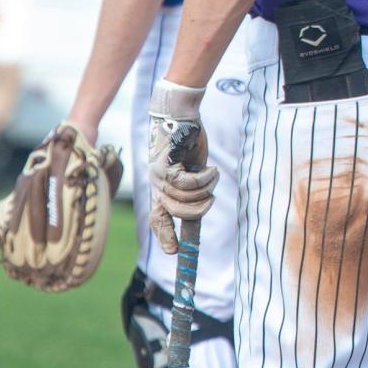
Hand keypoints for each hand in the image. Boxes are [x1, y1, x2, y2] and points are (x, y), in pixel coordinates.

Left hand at [147, 79, 218, 253]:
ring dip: (205, 189)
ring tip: (212, 176)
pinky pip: (187, 183)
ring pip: (184, 198)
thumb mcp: (192, 169)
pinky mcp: (164, 166)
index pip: (158, 218)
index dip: (165, 235)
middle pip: (176, 212)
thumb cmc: (187, 141)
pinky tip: (210, 169)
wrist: (181, 115)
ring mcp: (157, 176)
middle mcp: (155, 185)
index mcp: (160, 188)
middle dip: (198, 210)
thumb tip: (199, 211)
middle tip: (211, 199)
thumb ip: (192, 189)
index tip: (174, 252)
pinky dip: (204, 178)